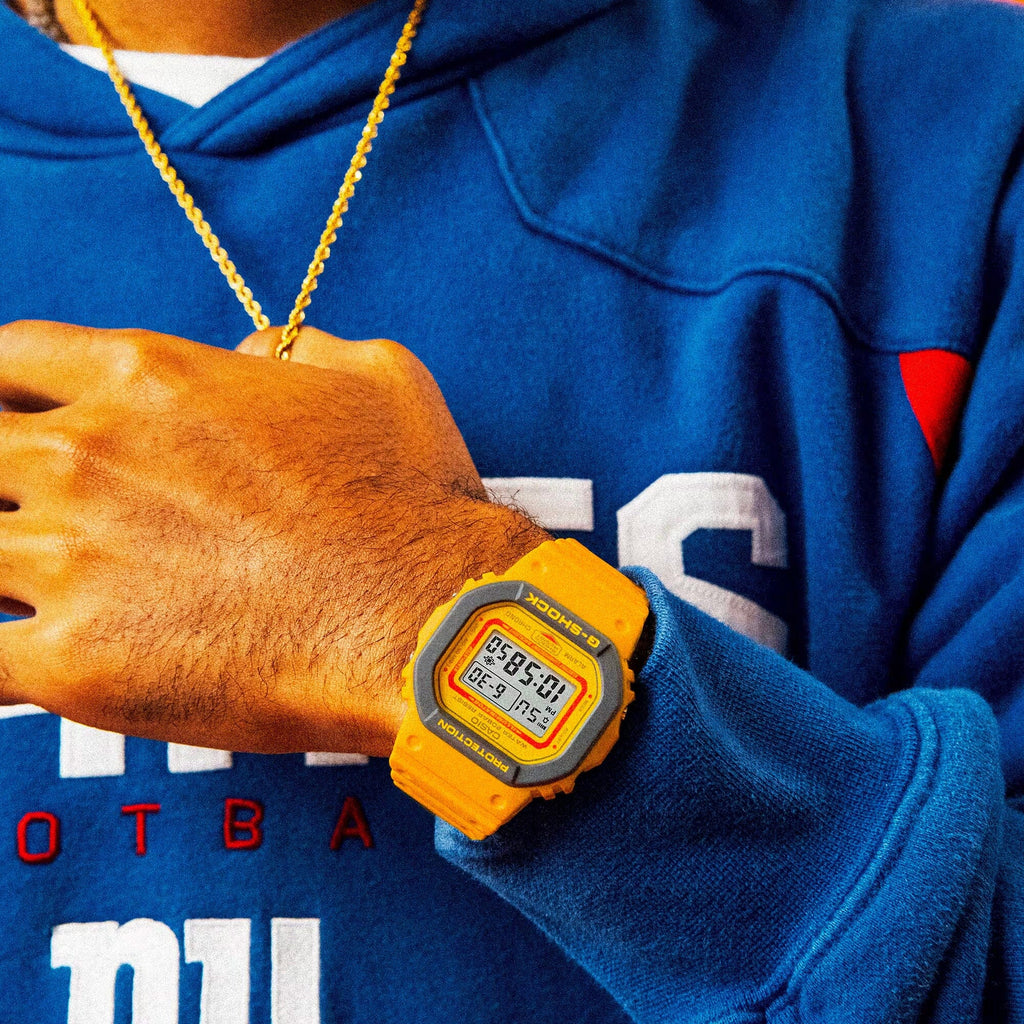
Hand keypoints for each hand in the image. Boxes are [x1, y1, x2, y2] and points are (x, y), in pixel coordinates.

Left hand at [0, 322, 547, 754]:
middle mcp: (89, 457)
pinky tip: (25, 662)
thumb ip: (300, 349)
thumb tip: (254, 356)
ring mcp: (71, 559)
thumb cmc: (410, 505)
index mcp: (149, 378)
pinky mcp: (73, 663)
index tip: (16, 421)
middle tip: (27, 515)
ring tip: (34, 591)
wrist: (424, 620)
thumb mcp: (378, 378)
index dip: (3, 391)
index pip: (9, 359)